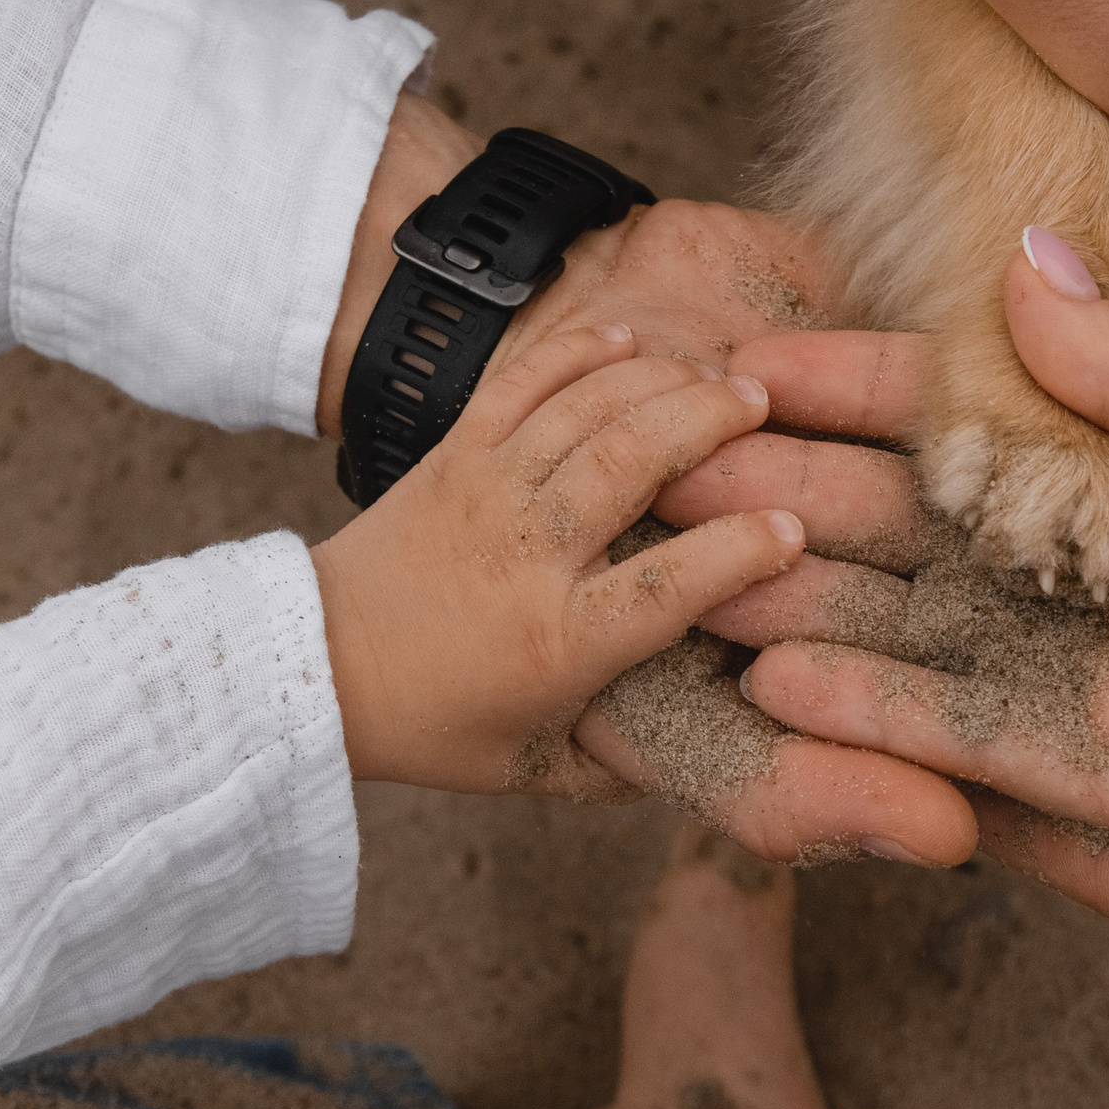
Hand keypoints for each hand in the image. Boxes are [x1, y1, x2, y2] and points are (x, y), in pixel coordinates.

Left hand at [316, 98, 978, 864]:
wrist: (315, 670)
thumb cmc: (434, 725)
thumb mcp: (535, 770)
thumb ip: (627, 766)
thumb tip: (721, 754)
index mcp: (558, 641)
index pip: (668, 586)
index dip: (739, 552)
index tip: (792, 530)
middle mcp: (526, 555)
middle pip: (631, 464)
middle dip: (708, 423)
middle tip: (765, 407)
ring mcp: (487, 490)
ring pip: (586, 411)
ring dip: (662, 380)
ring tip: (722, 375)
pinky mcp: (455, 452)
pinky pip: (525, 381)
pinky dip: (581, 352)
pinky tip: (632, 339)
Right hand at [665, 240, 1108, 935]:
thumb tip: (1014, 260)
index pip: (986, 402)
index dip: (867, 383)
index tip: (748, 351)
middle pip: (937, 528)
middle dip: (808, 497)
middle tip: (669, 467)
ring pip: (941, 639)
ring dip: (821, 610)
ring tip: (696, 579)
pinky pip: (997, 750)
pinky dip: (891, 718)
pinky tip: (788, 679)